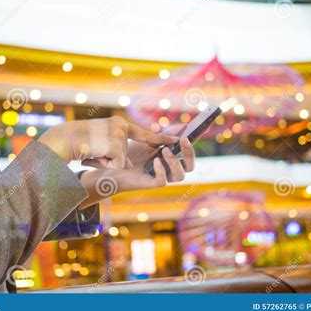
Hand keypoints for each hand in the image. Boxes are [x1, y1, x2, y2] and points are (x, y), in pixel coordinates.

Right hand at [38, 116, 177, 168]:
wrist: (62, 140)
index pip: (144, 134)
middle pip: (126, 154)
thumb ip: (118, 150)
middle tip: (96, 153)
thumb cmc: (79, 144)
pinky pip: (115, 165)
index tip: (176, 139)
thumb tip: (129, 166)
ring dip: (105, 162)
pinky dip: (103, 164)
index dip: (161, 138)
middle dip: (111, 159)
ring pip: (120, 161)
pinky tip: (93, 156)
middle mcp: (121, 126)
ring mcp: (119, 135)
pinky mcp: (115, 145)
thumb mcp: (101, 144)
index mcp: (119, 124)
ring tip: (92, 153)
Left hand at [78, 126, 194, 208]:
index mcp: (171, 158)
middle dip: (189, 153)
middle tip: (183, 140)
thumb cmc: (131, 153)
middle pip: (190, 166)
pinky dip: (161, 170)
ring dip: (175, 162)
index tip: (198, 130)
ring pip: (180, 176)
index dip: (195, 143)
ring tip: (165, 150)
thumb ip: (164, 135)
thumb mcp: (149, 141)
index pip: (188, 153)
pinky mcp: (150, 184)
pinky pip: (162, 181)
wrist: (111, 165)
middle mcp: (169, 169)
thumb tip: (183, 125)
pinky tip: (156, 161)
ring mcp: (160, 177)